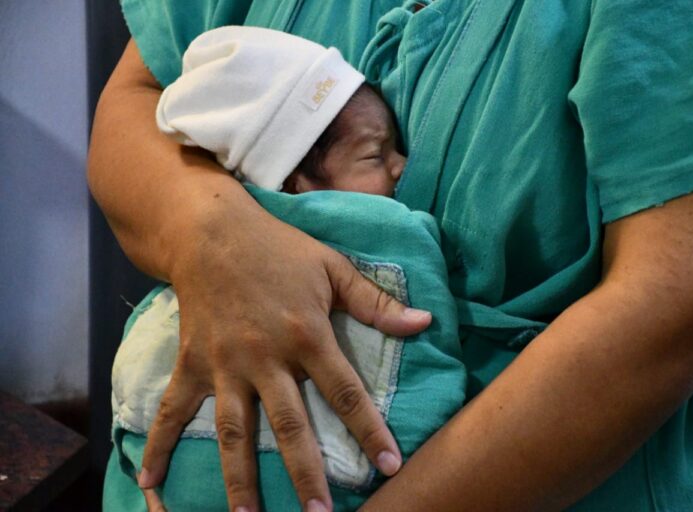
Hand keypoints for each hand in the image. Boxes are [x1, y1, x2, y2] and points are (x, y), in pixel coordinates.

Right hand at [135, 189, 431, 511]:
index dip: (370, 431)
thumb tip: (425, 322)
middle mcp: (265, 358)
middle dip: (306, 473)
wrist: (212, 232)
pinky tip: (150, 484)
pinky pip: (172, 409)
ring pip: (232, 431)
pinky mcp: (191, 364)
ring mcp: (224, 365)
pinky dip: (158, 445)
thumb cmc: (280, 249)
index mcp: (306, 335)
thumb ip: (376, 302)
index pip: (345, 392)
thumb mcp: (333, 267)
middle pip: (289, 425)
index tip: (389, 467)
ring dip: (238, 478)